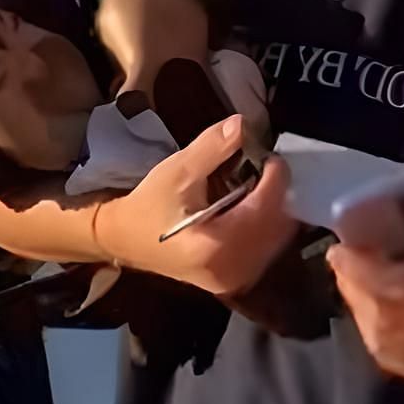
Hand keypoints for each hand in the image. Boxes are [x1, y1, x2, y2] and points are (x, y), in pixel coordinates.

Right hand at [96, 114, 296, 298]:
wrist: (125, 241)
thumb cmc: (149, 206)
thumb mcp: (177, 171)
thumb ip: (212, 148)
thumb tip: (243, 124)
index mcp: (217, 247)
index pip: (266, 207)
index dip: (276, 176)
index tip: (268, 154)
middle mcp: (232, 270)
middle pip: (278, 224)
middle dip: (277, 191)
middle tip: (263, 166)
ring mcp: (235, 279)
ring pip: (276, 237)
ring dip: (274, 207)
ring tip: (257, 184)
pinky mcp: (234, 279)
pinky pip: (265, 248)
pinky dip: (265, 223)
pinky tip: (251, 206)